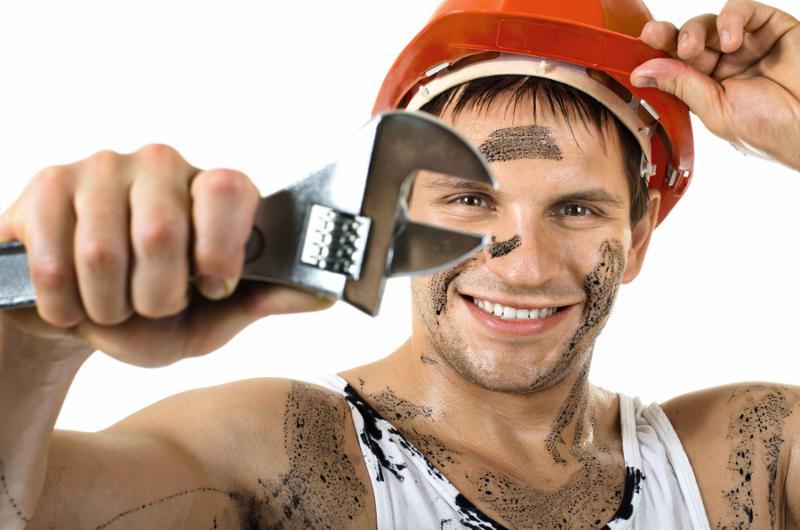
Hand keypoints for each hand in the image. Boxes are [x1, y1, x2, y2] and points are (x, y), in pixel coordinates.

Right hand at [0, 145, 333, 365]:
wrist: (79, 314)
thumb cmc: (152, 314)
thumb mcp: (214, 316)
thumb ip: (264, 299)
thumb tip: (326, 292)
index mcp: (211, 188)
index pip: (231, 190)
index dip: (220, 249)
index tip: (211, 285)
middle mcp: (160, 164)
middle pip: (163, 232)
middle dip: (156, 298)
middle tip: (151, 306)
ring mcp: (100, 169)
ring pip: (103, 253)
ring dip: (108, 307)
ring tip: (111, 304)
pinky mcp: (46, 186)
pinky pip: (54, 262)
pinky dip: (65, 305)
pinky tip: (70, 301)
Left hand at [631, 0, 799, 170]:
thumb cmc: (773, 131)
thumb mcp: (717, 112)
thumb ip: (683, 87)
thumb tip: (642, 72)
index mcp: (708, 91)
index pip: (675, 67)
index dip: (656, 55)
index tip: (640, 47)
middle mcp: (726, 67)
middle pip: (688, 41)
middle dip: (668, 37)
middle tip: (656, 36)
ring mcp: (748, 46)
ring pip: (711, 24)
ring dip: (695, 30)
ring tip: (693, 48)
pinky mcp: (772, 27)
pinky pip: (743, 11)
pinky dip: (730, 19)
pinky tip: (731, 41)